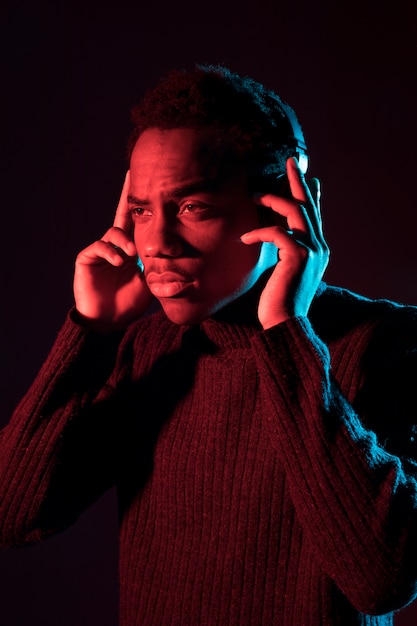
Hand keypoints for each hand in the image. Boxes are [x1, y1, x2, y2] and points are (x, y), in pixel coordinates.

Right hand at [73, 172, 152, 331]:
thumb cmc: (130, 303)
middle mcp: (116, 245)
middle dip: (127, 196)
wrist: (109, 322)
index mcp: (132, 250)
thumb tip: (187, 265)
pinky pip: (99, 246)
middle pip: (122, 215)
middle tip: (133, 178)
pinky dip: (110, 252)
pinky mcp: (86, 259)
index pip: (139, 223)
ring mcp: (100, 251)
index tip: (150, 185)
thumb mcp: (152, 284)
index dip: (142, 205)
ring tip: (132, 254)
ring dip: (124, 241)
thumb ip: (162, 270)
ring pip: (113, 232)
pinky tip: (119, 261)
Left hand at [240, 157, 328, 329]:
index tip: (307, 175)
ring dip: (274, 200)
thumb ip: (285, 251)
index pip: (314, 215)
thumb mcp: (284, 270)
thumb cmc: (280, 300)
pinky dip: (258, 232)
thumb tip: (277, 238)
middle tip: (290, 160)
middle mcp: (319, 247)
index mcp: (318, 250)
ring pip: (294, 211)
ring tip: (255, 195)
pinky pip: (276, 233)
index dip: (310, 193)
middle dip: (298, 180)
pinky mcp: (298, 256)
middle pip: (308, 205)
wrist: (285, 323)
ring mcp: (311, 250)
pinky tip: (244, 238)